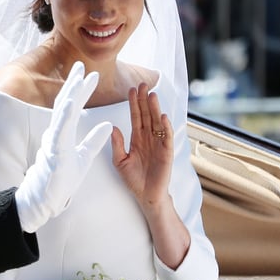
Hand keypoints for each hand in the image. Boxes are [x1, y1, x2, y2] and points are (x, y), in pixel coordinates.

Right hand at [14, 62, 112, 232]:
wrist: (48, 199)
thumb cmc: (62, 179)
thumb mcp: (84, 157)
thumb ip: (95, 140)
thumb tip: (109, 125)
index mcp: (64, 133)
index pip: (73, 107)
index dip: (81, 90)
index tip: (90, 75)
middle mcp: (56, 133)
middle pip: (65, 104)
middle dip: (73, 84)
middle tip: (80, 65)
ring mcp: (54, 141)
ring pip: (62, 114)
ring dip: (70, 95)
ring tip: (78, 78)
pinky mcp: (54, 152)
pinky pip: (60, 131)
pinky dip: (65, 116)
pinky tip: (70, 103)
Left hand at [111, 83, 173, 210]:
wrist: (146, 196)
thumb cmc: (134, 179)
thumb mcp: (120, 161)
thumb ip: (117, 145)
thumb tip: (113, 127)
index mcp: (137, 138)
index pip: (135, 116)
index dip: (134, 103)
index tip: (131, 89)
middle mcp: (148, 138)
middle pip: (147, 115)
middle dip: (144, 100)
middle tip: (142, 84)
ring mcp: (158, 144)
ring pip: (157, 122)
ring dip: (155, 109)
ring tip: (152, 95)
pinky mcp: (167, 152)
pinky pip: (166, 137)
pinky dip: (165, 127)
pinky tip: (162, 116)